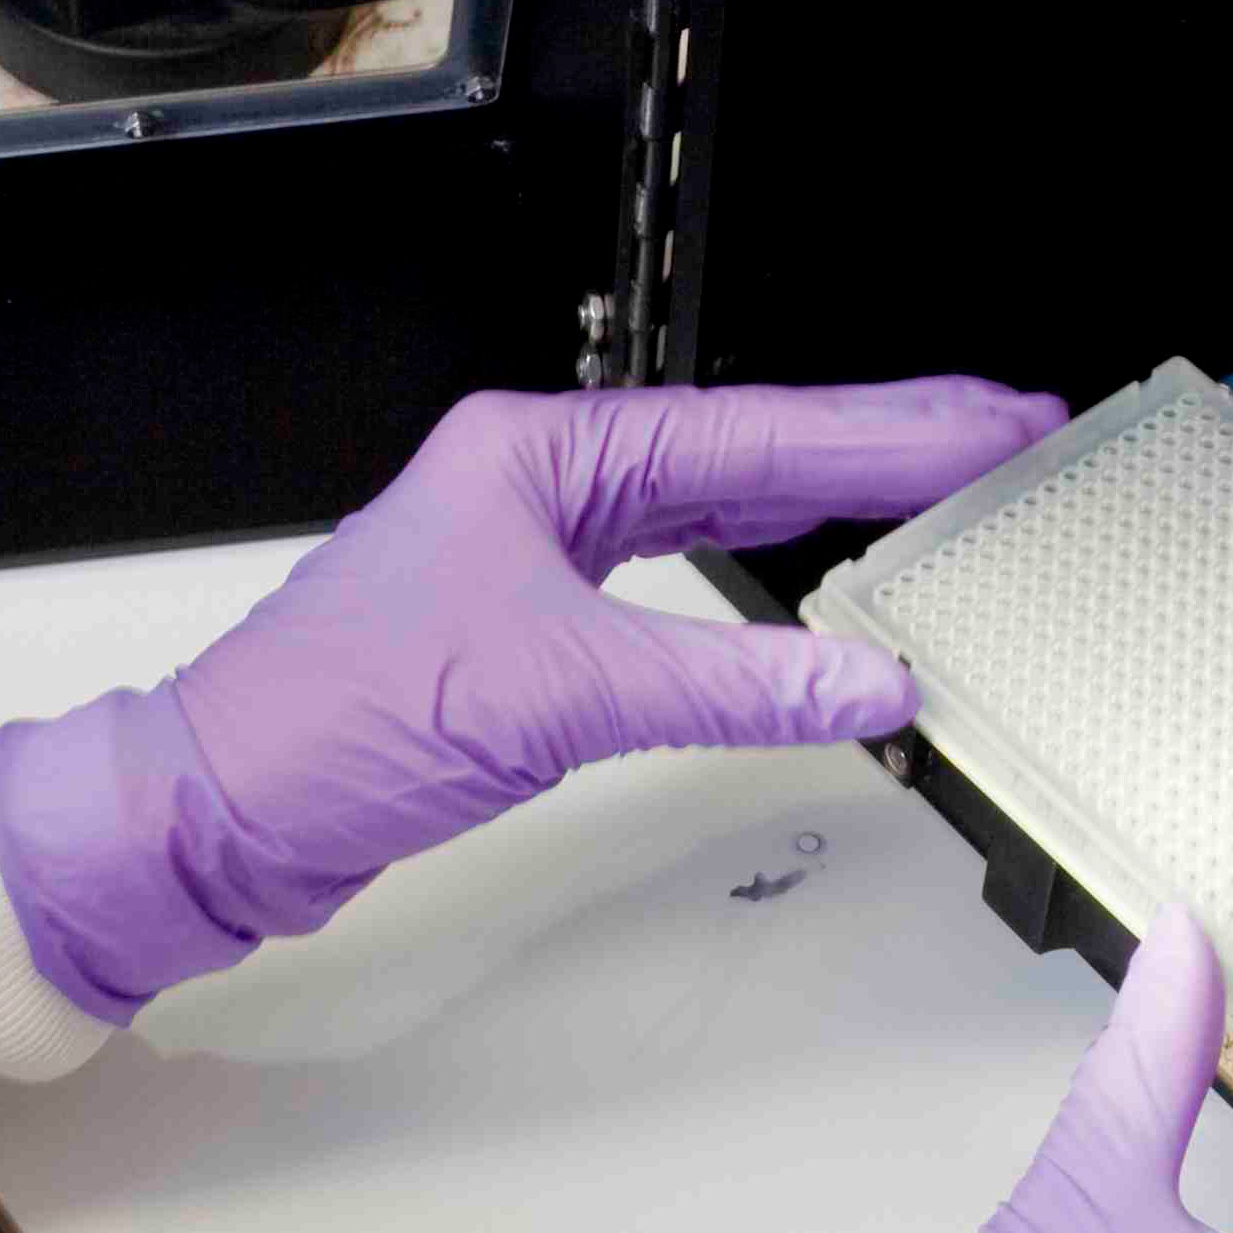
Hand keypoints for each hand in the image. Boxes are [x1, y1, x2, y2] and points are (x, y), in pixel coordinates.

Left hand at [0, 379, 1061, 1020]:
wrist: (218, 815)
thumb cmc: (327, 727)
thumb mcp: (553, 695)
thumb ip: (727, 686)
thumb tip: (867, 678)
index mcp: (541, 452)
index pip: (753, 430)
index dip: (890, 426)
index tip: (999, 417)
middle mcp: (540, 484)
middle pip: (748, 451)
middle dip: (885, 446)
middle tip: (1014, 437)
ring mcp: (535, 554)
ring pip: (717, 510)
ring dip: (831, 503)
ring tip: (947, 488)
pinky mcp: (531, 634)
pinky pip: (680, 586)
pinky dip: (763, 585)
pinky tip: (818, 583)